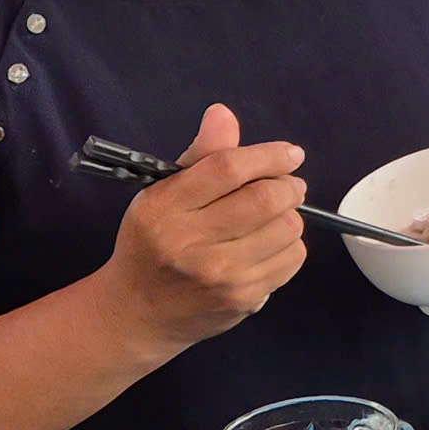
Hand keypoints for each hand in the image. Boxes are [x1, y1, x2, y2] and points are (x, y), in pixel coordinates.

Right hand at [100, 104, 306, 354]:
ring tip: (274, 217)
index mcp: (164, 208)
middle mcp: (190, 243)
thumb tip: (223, 114)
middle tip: (288, 185)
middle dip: (288, 185)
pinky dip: (290, 245)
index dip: (268, 155)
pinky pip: (292, 258)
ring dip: (290, 216)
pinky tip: (269, 246)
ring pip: (287, 228)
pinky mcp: (242, 299)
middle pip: (266, 198)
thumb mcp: (161, 196)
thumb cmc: (152, 244)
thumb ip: (200, 156)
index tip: (290, 154)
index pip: (228, 168)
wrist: (136, 315)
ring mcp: (219, 275)